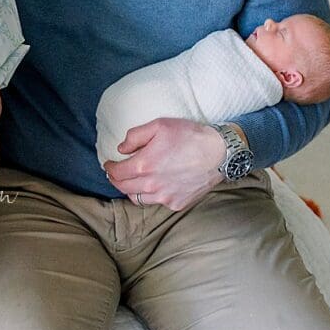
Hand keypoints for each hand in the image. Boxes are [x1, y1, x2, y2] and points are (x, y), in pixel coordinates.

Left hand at [104, 118, 224, 211]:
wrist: (219, 153)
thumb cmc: (190, 136)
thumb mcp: (159, 125)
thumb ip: (135, 136)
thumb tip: (121, 149)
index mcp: (143, 166)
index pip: (116, 173)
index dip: (109, 168)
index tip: (109, 164)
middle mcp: (151, 185)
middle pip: (123, 187)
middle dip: (116, 180)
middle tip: (116, 173)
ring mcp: (164, 197)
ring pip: (137, 198)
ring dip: (132, 190)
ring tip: (134, 181)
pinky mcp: (177, 203)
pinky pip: (157, 202)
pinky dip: (152, 196)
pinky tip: (156, 186)